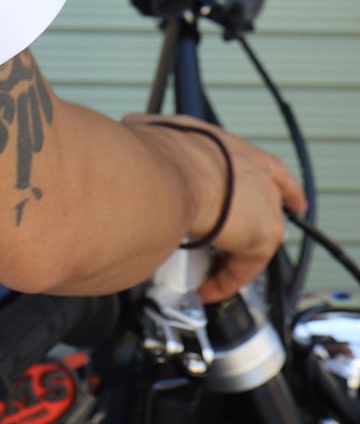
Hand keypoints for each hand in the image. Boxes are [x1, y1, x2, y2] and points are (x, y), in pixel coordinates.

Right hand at [122, 114, 305, 301]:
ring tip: (211, 266)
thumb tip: (135, 136)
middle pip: (271, 201)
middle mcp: (256, 173)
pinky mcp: (262, 237)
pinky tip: (207, 288)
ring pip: (257, 237)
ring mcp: (265, 205)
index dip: (272, 180)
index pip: (263, 164)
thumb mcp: (155, 135)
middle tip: (237, 236)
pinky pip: (244, 268)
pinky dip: (225, 280)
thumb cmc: (154, 153)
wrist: (167, 173)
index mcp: (231, 147)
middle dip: (257, 219)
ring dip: (235, 253)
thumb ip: (156, 142)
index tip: (288, 196)